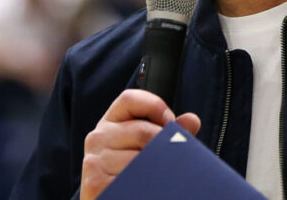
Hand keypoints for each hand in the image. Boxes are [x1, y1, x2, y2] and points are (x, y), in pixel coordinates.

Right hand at [80, 89, 200, 198]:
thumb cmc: (133, 172)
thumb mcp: (147, 147)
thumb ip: (169, 132)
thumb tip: (192, 120)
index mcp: (110, 122)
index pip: (130, 99)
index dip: (155, 106)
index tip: (170, 123)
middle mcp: (98, 137)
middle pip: (143, 131)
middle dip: (164, 146)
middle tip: (172, 160)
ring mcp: (94, 160)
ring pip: (140, 158)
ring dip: (157, 169)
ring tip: (160, 177)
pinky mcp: (96, 183)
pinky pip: (133, 179)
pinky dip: (148, 184)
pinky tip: (149, 188)